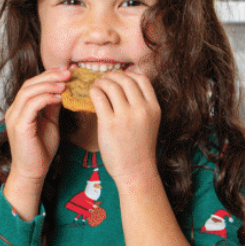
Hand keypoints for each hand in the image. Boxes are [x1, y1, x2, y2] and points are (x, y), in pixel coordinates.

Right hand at [4, 68, 68, 183]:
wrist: (33, 172)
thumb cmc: (40, 151)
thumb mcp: (50, 123)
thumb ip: (52, 107)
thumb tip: (62, 91)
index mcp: (20, 109)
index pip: (32, 85)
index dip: (49, 76)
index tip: (67, 72)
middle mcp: (14, 111)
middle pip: (29, 84)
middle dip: (50, 76)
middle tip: (69, 72)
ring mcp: (14, 118)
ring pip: (29, 91)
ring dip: (49, 85)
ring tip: (66, 83)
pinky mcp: (19, 126)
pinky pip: (32, 104)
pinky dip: (46, 97)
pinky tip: (59, 97)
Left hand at [90, 67, 160, 184]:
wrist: (135, 171)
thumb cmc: (139, 149)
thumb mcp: (149, 123)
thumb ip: (141, 106)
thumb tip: (123, 89)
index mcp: (153, 107)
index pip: (142, 78)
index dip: (128, 74)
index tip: (119, 78)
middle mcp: (141, 109)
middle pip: (125, 79)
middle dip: (112, 76)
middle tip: (103, 80)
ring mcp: (125, 116)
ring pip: (111, 85)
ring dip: (101, 82)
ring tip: (96, 86)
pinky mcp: (109, 124)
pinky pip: (99, 97)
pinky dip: (93, 91)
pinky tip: (91, 94)